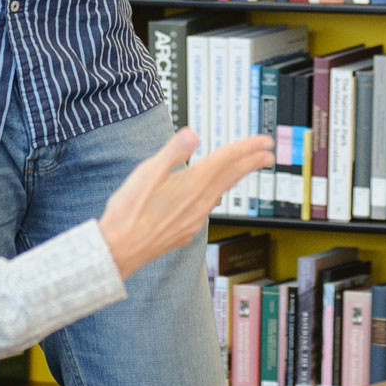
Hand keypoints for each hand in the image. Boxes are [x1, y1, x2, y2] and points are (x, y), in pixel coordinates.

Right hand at [100, 129, 274, 279]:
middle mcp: (198, 203)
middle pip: (231, 176)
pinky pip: (209, 207)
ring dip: (237, 177)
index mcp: (191, 185)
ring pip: (222, 192)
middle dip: (252, 162)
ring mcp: (194, 219)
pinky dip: (218, 193)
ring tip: (246, 168)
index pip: (227, 160)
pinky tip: (214, 195)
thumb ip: (172, 152)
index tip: (265, 141)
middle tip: (268, 152)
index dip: (248, 148)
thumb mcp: (145, 174)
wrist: (117, 252)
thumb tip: (192, 134)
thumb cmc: (127, 213)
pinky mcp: (186, 230)